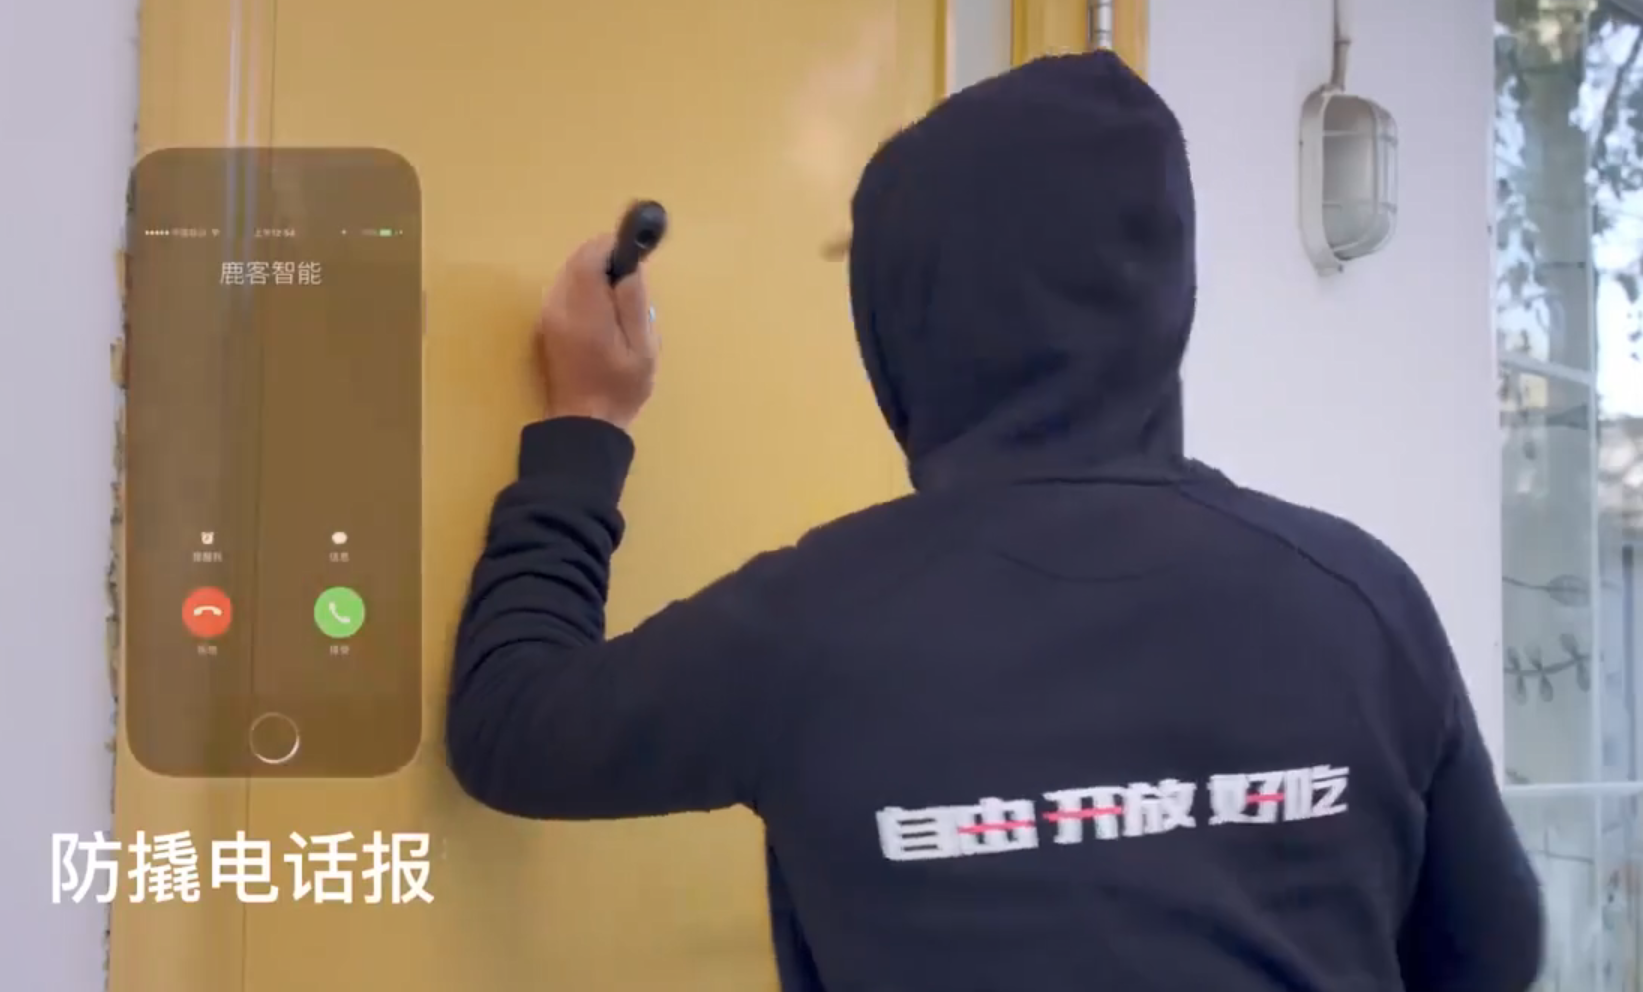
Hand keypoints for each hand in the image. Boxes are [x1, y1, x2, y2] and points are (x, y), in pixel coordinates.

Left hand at [534, 233, 657, 429]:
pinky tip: (603, 314)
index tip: (632, 250)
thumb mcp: (643, 348)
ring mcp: (548, 317)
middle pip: (577, 262)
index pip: (589, 257)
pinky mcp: (547, 326)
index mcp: (584, 311)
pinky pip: (565, 292)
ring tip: (619, 299)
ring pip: (569, 275)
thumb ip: (635, 304)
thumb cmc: (620, 388)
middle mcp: (559, 307)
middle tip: (630, 278)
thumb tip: (631, 269)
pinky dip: (584, 290)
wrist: (583, 423)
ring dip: (594, 274)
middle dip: (604, 259)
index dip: (611, 245)